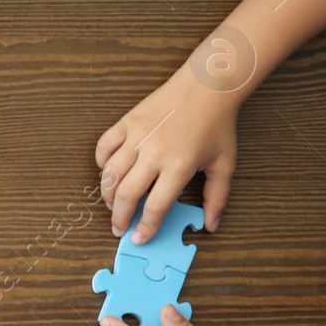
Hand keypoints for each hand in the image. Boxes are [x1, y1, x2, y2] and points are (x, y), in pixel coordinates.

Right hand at [96, 65, 238, 242]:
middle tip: (118, 228)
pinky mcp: (126, 122)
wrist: (206, 86)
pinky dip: (101, 163)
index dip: (145, 228)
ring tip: (111, 204)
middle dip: (118, 217)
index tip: (139, 238)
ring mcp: (137, 136)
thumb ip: (217, 198)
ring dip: (106, 194)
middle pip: (125, 195)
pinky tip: (109, 172)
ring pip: (109, 174)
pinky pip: (103, 147)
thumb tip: (211, 226)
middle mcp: (153, 153)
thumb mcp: (224, 164)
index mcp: (178, 166)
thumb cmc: (217, 125)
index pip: (154, 207)